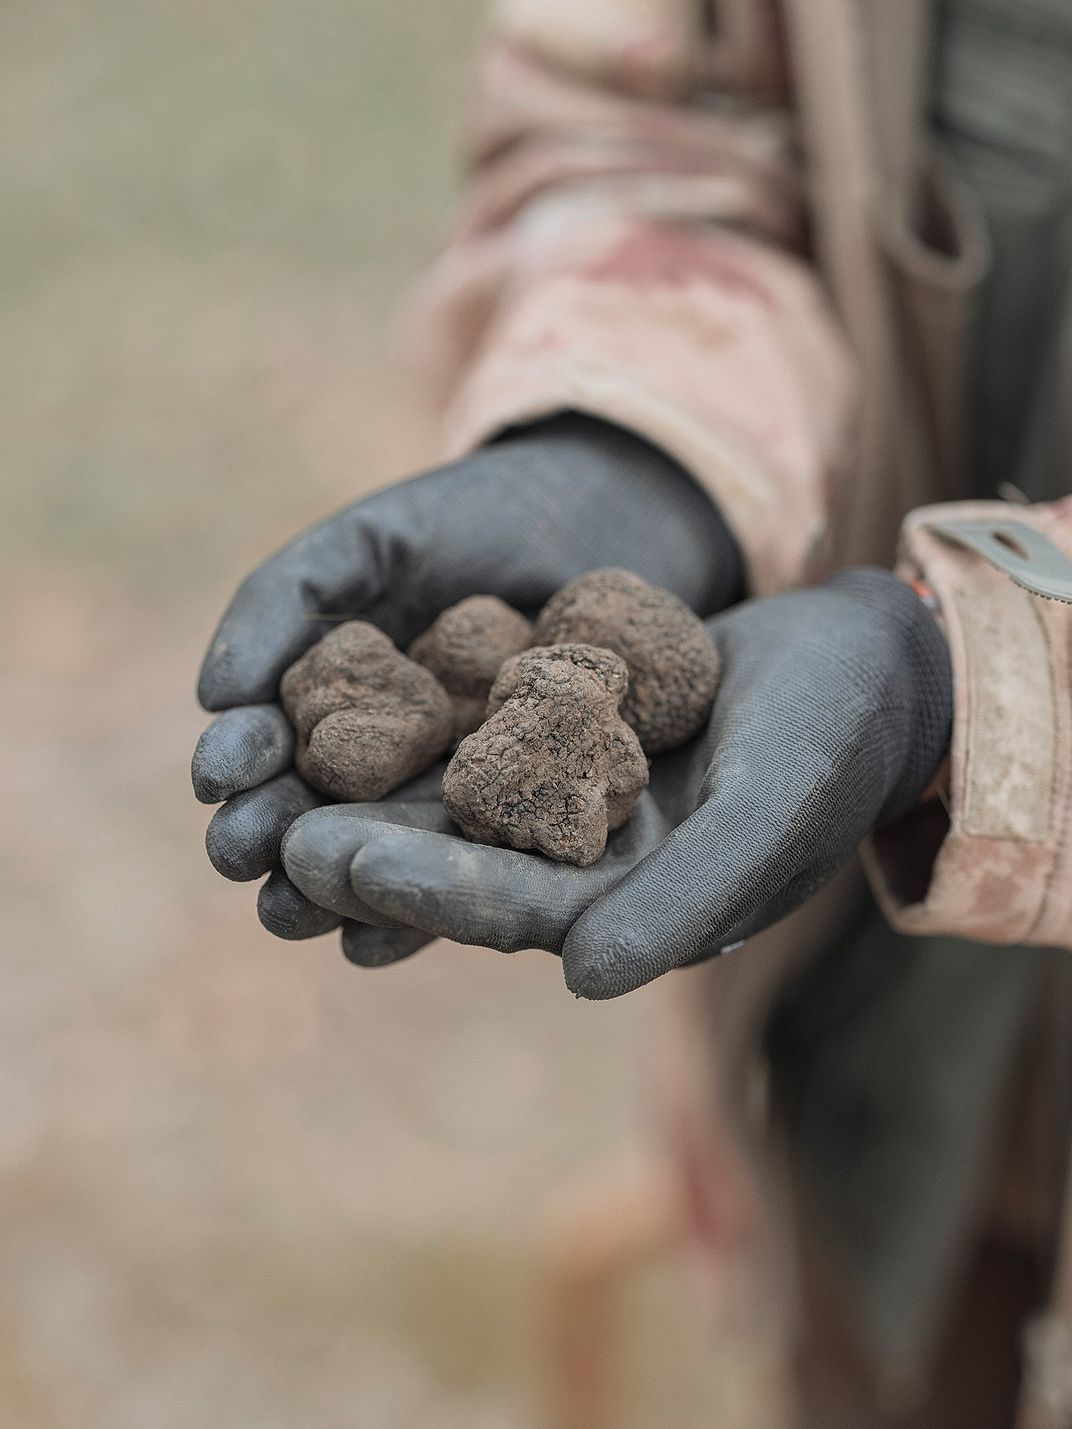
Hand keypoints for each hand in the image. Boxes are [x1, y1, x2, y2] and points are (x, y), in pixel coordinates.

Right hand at [192, 414, 742, 939]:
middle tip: (242, 860)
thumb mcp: (373, 539)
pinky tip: (377, 942)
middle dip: (272, 840)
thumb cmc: (476, 520)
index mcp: (337, 696)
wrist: (608, 520)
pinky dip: (425, 906)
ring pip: (384, 855)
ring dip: (330, 889)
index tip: (215, 776)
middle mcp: (387, 760)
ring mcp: (454, 796)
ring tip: (294, 913)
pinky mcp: (525, 823)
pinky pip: (472, 871)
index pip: (273, 739)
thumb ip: (288, 596)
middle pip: (317, 814)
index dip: (238, 757)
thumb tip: (210, 695)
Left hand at [282, 570, 951, 993]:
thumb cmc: (832, 742)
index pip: (515, 912)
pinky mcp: (574, 740)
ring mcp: (582, 806)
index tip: (336, 858)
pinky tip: (354, 703)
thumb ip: (686, 902)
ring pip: (462, 809)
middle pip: (465, 866)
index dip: (425, 888)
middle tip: (271, 832)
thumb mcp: (770, 817)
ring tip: (286, 779)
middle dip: (371, 852)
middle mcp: (597, 871)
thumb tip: (586, 980)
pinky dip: (425, 729)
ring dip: (378, 797)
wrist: (867, 662)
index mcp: (636, 912)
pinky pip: (487, 738)